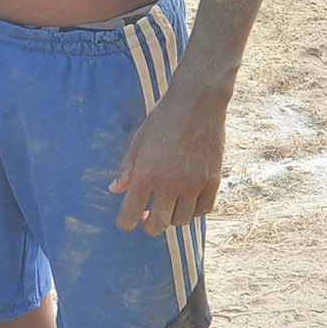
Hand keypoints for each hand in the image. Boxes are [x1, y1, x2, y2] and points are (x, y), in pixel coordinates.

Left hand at [109, 68, 230, 234]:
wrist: (197, 102)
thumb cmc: (164, 118)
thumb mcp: (139, 140)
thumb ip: (127, 169)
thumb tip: (114, 190)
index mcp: (146, 174)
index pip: (130, 214)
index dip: (125, 222)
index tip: (126, 221)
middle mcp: (170, 184)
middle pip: (158, 225)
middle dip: (149, 225)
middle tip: (146, 217)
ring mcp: (193, 185)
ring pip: (181, 220)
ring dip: (171, 217)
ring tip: (167, 205)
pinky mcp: (212, 181)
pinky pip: (202, 210)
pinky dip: (193, 210)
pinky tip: (187, 200)